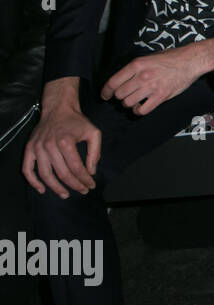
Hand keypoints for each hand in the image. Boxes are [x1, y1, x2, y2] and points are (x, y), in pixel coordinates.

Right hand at [23, 77, 99, 198]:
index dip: (84, 179)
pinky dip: (33, 181)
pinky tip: (42, 189)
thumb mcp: (94, 133)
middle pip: (62, 173)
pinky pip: (27, 169)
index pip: (76, 168)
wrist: (58, 109)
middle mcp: (49, 145)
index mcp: (66, 142)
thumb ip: (95, 153)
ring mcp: (37, 148)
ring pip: (45, 174)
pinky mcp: (29, 148)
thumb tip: (91, 172)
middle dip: (74, 185)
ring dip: (55, 187)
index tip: (91, 186)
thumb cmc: (77, 122)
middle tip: (82, 191)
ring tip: (65, 194)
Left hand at [100, 40, 213, 114]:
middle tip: (124, 96)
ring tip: (134, 101)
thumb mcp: (148, 57)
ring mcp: (151, 87)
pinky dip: (138, 111)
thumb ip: (135, 68)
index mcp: (137, 65)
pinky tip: (141, 107)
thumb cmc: (170, 58)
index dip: (106, 91)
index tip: (105, 96)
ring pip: (128, 103)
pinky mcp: (161, 96)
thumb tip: (122, 79)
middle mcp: (142, 76)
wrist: (190, 61)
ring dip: (129, 104)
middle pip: (120, 94)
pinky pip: (142, 110)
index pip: (113, 82)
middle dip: (119, 97)